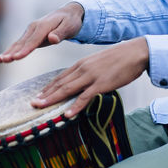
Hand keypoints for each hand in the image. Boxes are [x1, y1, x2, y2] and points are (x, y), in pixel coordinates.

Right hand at [0, 2, 83, 62]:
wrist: (68, 13)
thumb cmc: (70, 21)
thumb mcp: (69, 26)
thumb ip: (60, 33)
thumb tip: (52, 39)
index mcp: (44, 26)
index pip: (34, 40)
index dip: (25, 49)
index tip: (17, 57)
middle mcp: (34, 27)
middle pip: (22, 42)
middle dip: (12, 52)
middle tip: (3, 60)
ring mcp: (30, 31)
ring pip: (18, 43)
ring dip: (8, 52)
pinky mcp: (30, 35)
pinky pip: (19, 44)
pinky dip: (10, 51)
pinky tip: (2, 57)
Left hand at [30, 38, 149, 117]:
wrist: (135, 52)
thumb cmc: (119, 58)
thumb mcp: (98, 63)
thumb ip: (88, 71)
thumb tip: (82, 82)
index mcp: (81, 64)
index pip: (60, 77)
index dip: (48, 87)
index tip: (38, 95)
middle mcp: (83, 69)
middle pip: (60, 84)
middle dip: (45, 94)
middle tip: (33, 103)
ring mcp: (91, 76)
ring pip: (67, 89)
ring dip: (53, 99)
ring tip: (41, 107)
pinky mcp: (101, 84)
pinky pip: (85, 97)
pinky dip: (75, 106)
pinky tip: (67, 114)